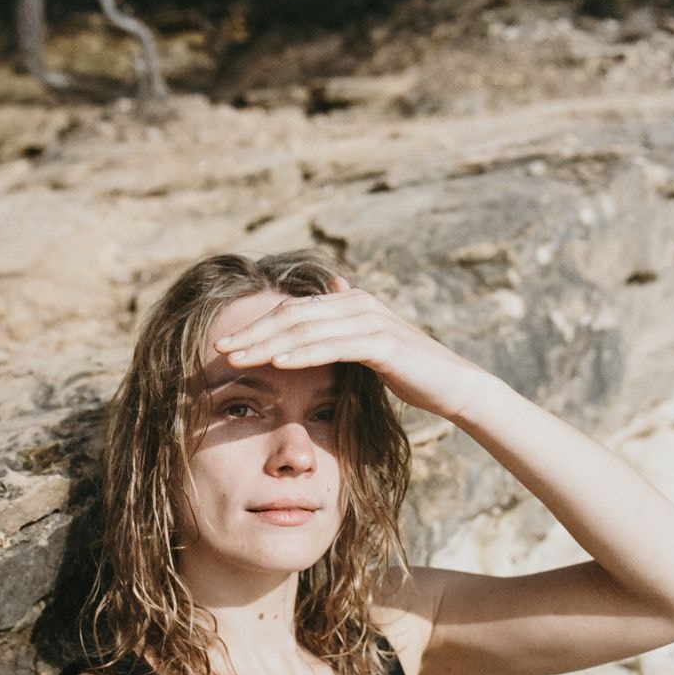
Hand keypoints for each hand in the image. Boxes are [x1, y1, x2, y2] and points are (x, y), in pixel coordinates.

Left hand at [213, 276, 489, 421]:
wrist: (454, 385)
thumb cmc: (410, 371)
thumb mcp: (370, 344)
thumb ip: (345, 324)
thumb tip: (331, 289)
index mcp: (349, 302)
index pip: (291, 311)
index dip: (256, 326)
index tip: (224, 345)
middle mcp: (356, 303)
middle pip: (291, 316)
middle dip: (252, 333)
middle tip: (219, 349)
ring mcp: (370, 321)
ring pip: (306, 329)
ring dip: (267, 343)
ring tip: (237, 357)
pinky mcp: (382, 343)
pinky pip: (333, 346)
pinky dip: (303, 353)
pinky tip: (277, 362)